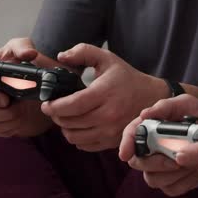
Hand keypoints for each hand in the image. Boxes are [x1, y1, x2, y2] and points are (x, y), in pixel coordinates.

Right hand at [0, 37, 57, 137]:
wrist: (20, 80)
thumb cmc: (13, 60)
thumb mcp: (18, 48)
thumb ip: (22, 46)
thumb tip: (30, 54)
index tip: (5, 99)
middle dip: (3, 111)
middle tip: (20, 105)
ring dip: (10, 119)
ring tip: (22, 108)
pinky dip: (12, 126)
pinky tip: (20, 116)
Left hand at [41, 43, 170, 151]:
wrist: (151, 97)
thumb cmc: (126, 77)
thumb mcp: (107, 58)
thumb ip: (83, 52)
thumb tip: (60, 56)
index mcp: (104, 93)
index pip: (71, 105)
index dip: (54, 107)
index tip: (46, 104)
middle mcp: (108, 115)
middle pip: (69, 123)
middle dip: (56, 116)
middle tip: (55, 108)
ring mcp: (111, 131)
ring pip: (74, 137)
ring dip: (65, 128)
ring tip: (66, 117)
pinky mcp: (112, 142)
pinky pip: (84, 146)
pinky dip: (77, 138)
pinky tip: (79, 126)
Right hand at [118, 94, 197, 195]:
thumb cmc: (197, 114)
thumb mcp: (184, 104)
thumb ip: (164, 107)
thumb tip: (144, 114)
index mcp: (148, 129)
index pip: (130, 136)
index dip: (126, 145)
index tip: (126, 153)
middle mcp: (149, 151)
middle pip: (138, 163)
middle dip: (156, 162)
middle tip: (177, 157)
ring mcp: (159, 169)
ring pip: (154, 180)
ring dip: (174, 172)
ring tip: (193, 160)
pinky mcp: (173, 183)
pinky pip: (173, 189)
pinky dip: (186, 181)